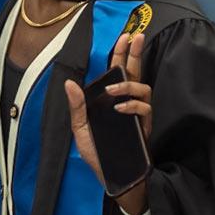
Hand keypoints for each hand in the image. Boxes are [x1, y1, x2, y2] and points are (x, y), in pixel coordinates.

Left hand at [65, 33, 152, 203]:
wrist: (114, 178)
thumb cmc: (98, 154)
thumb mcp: (81, 130)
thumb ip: (77, 107)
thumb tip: (69, 83)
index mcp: (112, 101)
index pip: (118, 72)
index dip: (121, 54)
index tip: (124, 37)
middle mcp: (127, 103)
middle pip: (135, 72)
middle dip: (136, 53)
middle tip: (136, 36)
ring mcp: (138, 115)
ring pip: (143, 89)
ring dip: (128, 85)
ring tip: (113, 90)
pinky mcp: (145, 127)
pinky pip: (145, 110)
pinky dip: (133, 106)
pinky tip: (120, 109)